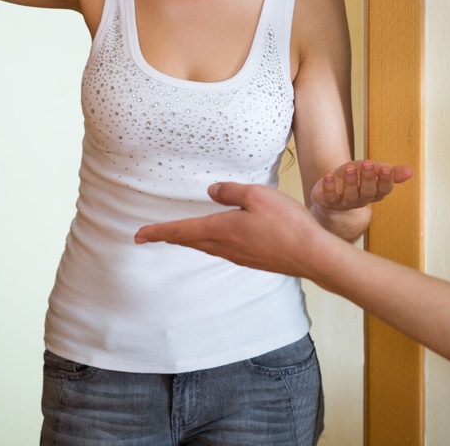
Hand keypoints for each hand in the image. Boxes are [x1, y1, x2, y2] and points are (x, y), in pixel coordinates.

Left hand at [134, 183, 329, 276]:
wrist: (311, 254)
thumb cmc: (286, 223)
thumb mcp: (257, 195)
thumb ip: (231, 191)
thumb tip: (211, 191)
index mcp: (222, 229)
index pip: (182, 230)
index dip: (158, 231)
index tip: (138, 235)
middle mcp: (226, 246)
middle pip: (192, 241)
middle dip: (171, 236)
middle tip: (151, 235)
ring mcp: (240, 256)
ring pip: (208, 246)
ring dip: (192, 239)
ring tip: (182, 234)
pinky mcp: (254, 259)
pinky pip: (225, 249)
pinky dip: (212, 242)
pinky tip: (221, 238)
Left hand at [311, 160, 412, 212]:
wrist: (332, 197)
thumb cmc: (356, 181)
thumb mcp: (373, 172)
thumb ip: (391, 173)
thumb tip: (411, 171)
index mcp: (374, 193)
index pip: (383, 189)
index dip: (385, 179)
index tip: (386, 167)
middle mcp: (361, 200)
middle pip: (367, 192)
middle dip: (368, 179)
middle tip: (368, 164)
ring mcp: (344, 203)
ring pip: (349, 196)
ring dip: (350, 182)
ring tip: (349, 168)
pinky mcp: (328, 202)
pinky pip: (329, 197)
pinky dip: (329, 188)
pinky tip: (328, 177)